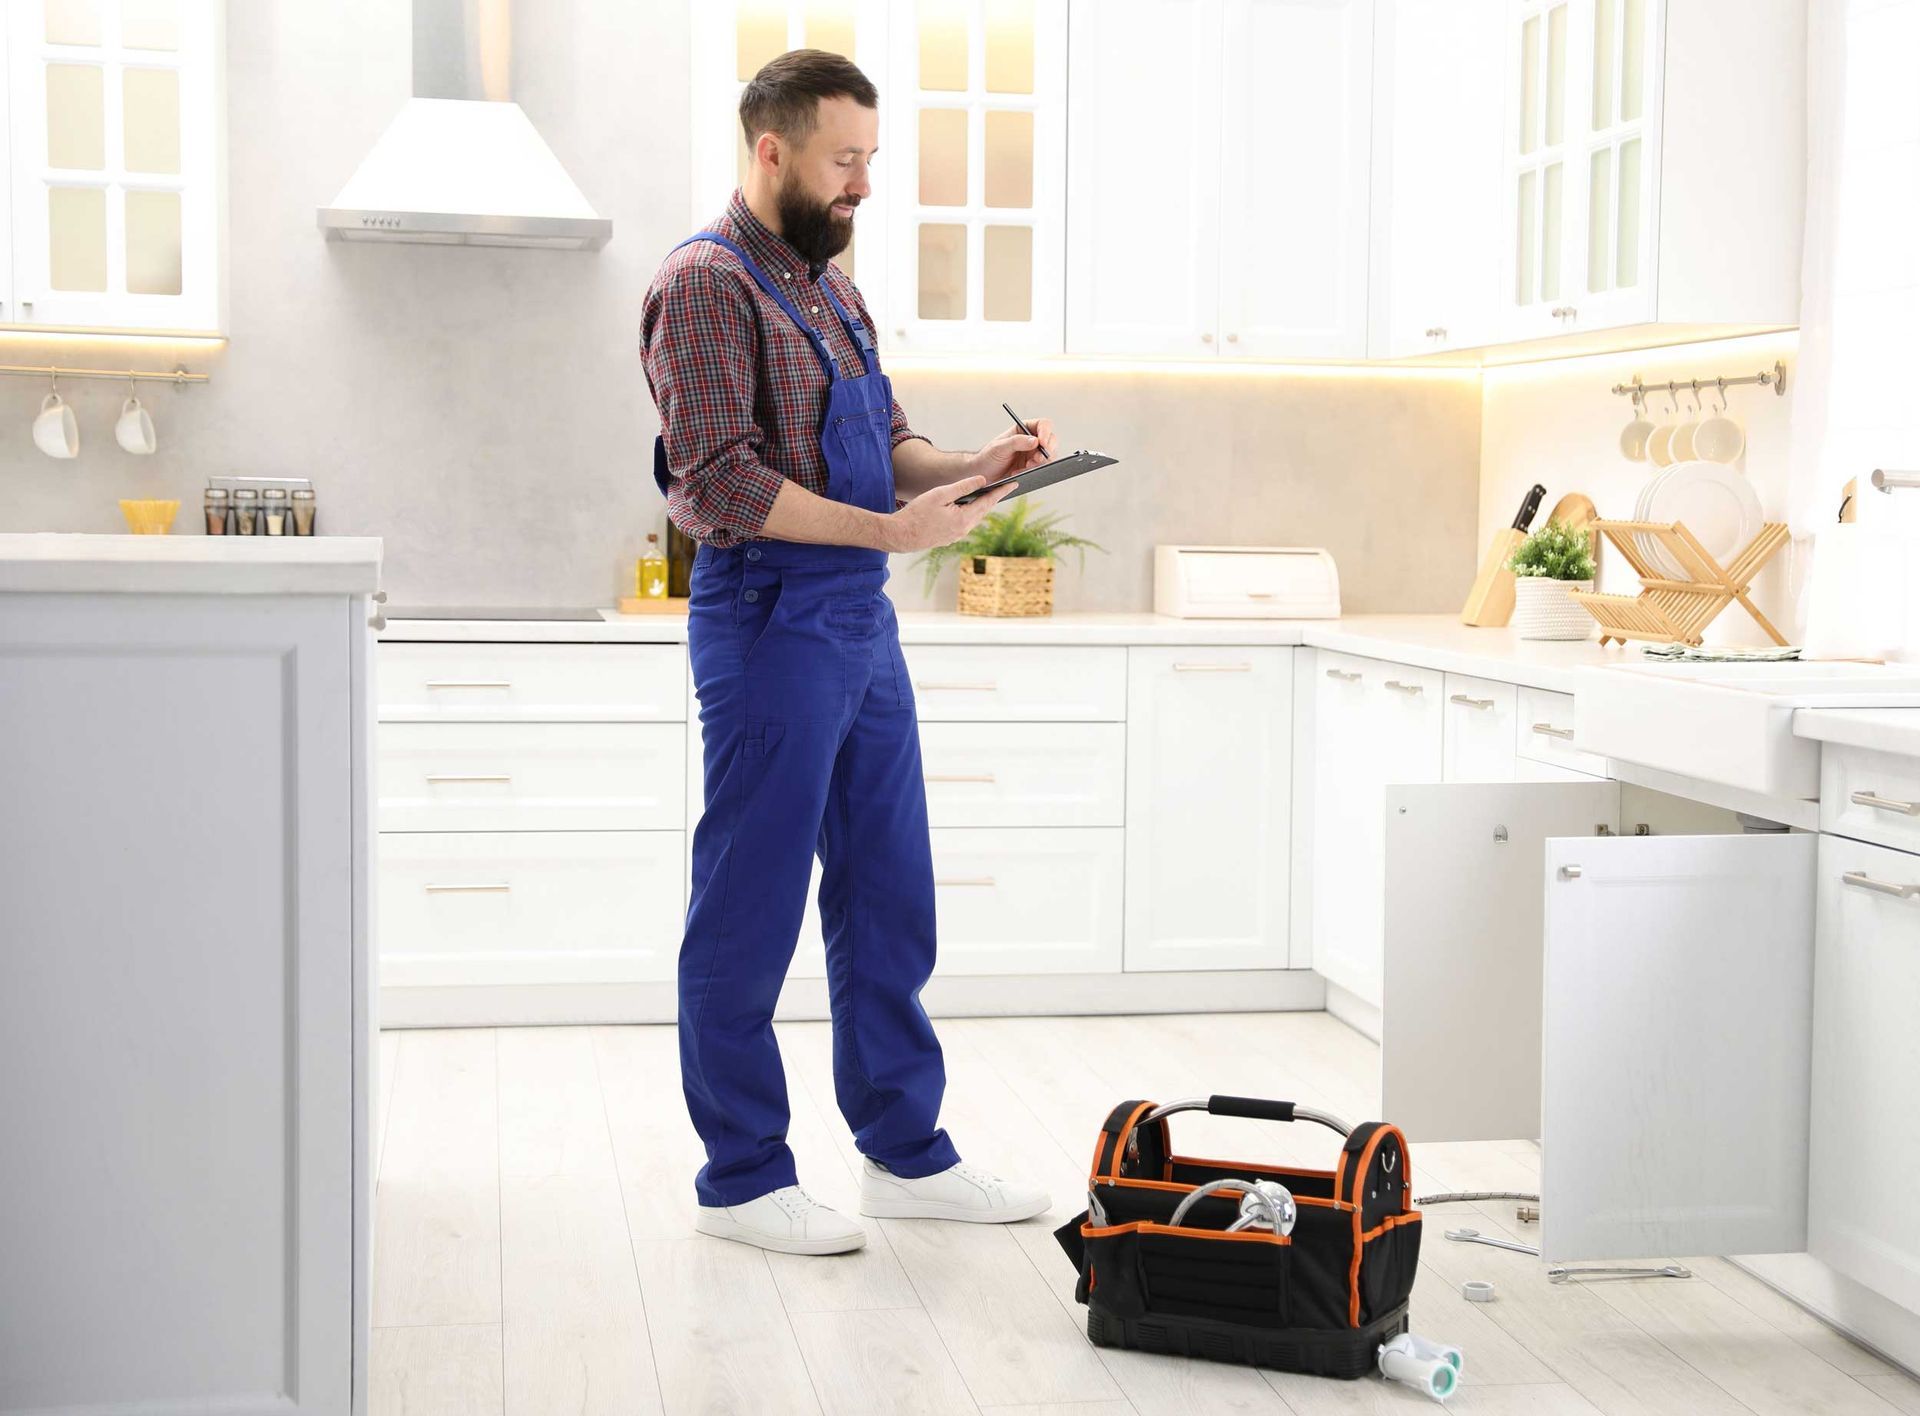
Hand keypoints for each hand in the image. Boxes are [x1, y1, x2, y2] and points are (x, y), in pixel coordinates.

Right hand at [883, 474, 1019, 553]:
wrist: (900, 535)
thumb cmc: (917, 513)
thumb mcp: (940, 494)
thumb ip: (962, 487)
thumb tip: (982, 480)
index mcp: (963, 519)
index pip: (988, 502)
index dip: (1001, 491)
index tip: (1015, 484)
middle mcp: (963, 530)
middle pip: (983, 511)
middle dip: (994, 499)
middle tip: (1006, 488)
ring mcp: (956, 536)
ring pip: (974, 518)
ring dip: (982, 506)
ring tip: (990, 495)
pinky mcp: (949, 538)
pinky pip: (965, 523)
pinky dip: (971, 513)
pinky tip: (969, 507)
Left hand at [963, 417, 1057, 481]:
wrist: (983, 475)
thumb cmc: (988, 457)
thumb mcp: (999, 447)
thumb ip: (1016, 442)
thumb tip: (1035, 440)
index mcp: (1023, 429)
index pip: (1042, 425)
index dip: (1046, 432)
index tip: (1042, 443)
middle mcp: (1031, 440)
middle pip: (1051, 440)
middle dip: (1046, 450)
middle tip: (1037, 459)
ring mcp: (1033, 454)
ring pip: (1049, 455)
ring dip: (1041, 462)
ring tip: (1026, 467)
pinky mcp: (1033, 467)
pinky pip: (1042, 468)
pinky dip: (1035, 471)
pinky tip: (1021, 473)